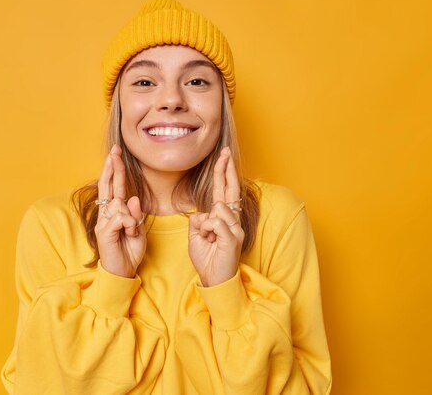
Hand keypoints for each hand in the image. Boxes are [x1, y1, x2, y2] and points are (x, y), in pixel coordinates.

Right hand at [94, 144, 145, 277]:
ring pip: (121, 205)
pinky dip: (130, 225)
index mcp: (117, 212)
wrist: (122, 272)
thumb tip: (133, 198)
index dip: (116, 170)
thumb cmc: (130, 251)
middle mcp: (107, 214)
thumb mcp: (139, 231)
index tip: (115, 154)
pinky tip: (128, 234)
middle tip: (114, 150)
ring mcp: (103, 222)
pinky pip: (121, 217)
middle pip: (108, 186)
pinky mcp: (103, 231)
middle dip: (112, 167)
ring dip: (132, 219)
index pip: (115, 187)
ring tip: (131, 233)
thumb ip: (136, 215)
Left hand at [188, 147, 243, 286]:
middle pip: (230, 190)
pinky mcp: (234, 237)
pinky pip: (216, 222)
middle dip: (226, 170)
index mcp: (223, 218)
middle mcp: (232, 221)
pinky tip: (211, 241)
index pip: (223, 191)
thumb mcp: (196, 236)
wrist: (214, 279)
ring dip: (205, 224)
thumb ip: (198, 221)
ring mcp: (235, 229)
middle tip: (225, 152)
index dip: (223, 174)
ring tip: (207, 239)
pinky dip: (208, 230)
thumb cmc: (207, 258)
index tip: (223, 157)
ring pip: (217, 209)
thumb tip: (202, 214)